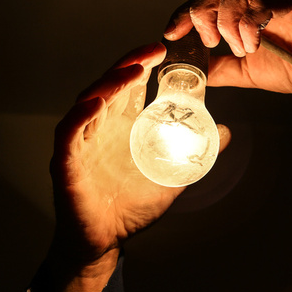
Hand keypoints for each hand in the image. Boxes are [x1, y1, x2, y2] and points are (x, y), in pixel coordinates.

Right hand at [29, 42, 229, 291]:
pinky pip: (69, 134)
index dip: (145, 65)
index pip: (131, 86)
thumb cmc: (131, 206)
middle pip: (111, 86)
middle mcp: (100, 127)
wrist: (104, 240)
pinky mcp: (66, 162)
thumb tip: (224, 132)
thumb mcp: (172, 175)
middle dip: (131, 65)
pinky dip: (80, 117)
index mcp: (123, 126)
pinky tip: (95, 103)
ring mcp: (82, 142)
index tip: (164, 50)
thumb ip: (195, 153)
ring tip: (132, 70)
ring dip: (109, 84)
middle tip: (153, 50)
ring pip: (89, 102)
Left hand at [164, 0, 291, 93]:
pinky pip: (261, 1)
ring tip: (243, 48)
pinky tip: (257, 45)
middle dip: (202, 11)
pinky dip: (249, 26)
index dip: (185, 9)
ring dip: (228, 23)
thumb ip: (221, 66)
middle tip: (211, 41)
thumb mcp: (249, 69)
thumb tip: (193, 70)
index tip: (172, 32)